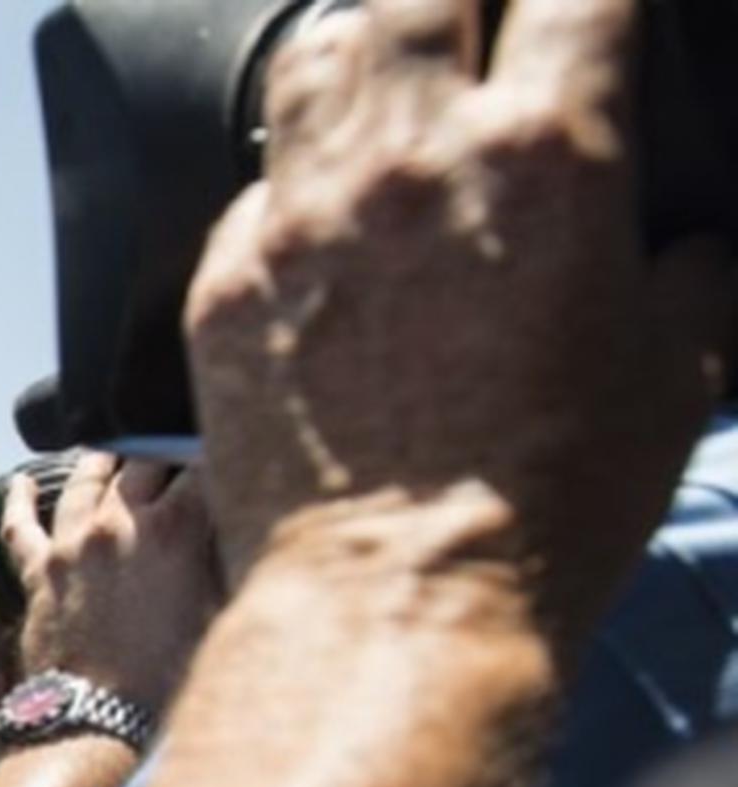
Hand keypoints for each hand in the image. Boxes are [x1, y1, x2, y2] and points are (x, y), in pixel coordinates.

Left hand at [4, 454, 219, 715]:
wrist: (96, 715)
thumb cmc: (163, 679)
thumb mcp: (217, 617)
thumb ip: (223, 568)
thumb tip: (234, 540)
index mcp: (173, 531)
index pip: (202, 472)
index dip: (216, 466)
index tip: (222, 467)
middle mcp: (118, 525)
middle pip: (143, 464)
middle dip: (163, 458)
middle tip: (173, 463)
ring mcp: (73, 544)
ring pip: (84, 481)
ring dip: (102, 464)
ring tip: (111, 455)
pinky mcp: (39, 570)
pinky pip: (21, 523)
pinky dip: (21, 499)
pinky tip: (24, 484)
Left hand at [184, 0, 730, 642]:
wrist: (398, 596)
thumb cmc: (547, 498)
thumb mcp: (684, 368)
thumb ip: (696, 266)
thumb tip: (694, 240)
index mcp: (544, 154)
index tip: (588, 14)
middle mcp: (408, 160)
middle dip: (461, 2)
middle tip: (484, 26)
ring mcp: (302, 214)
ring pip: (318, 54)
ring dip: (365, 47)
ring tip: (397, 75)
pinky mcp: (227, 277)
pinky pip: (254, 176)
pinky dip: (296, 168)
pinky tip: (326, 196)